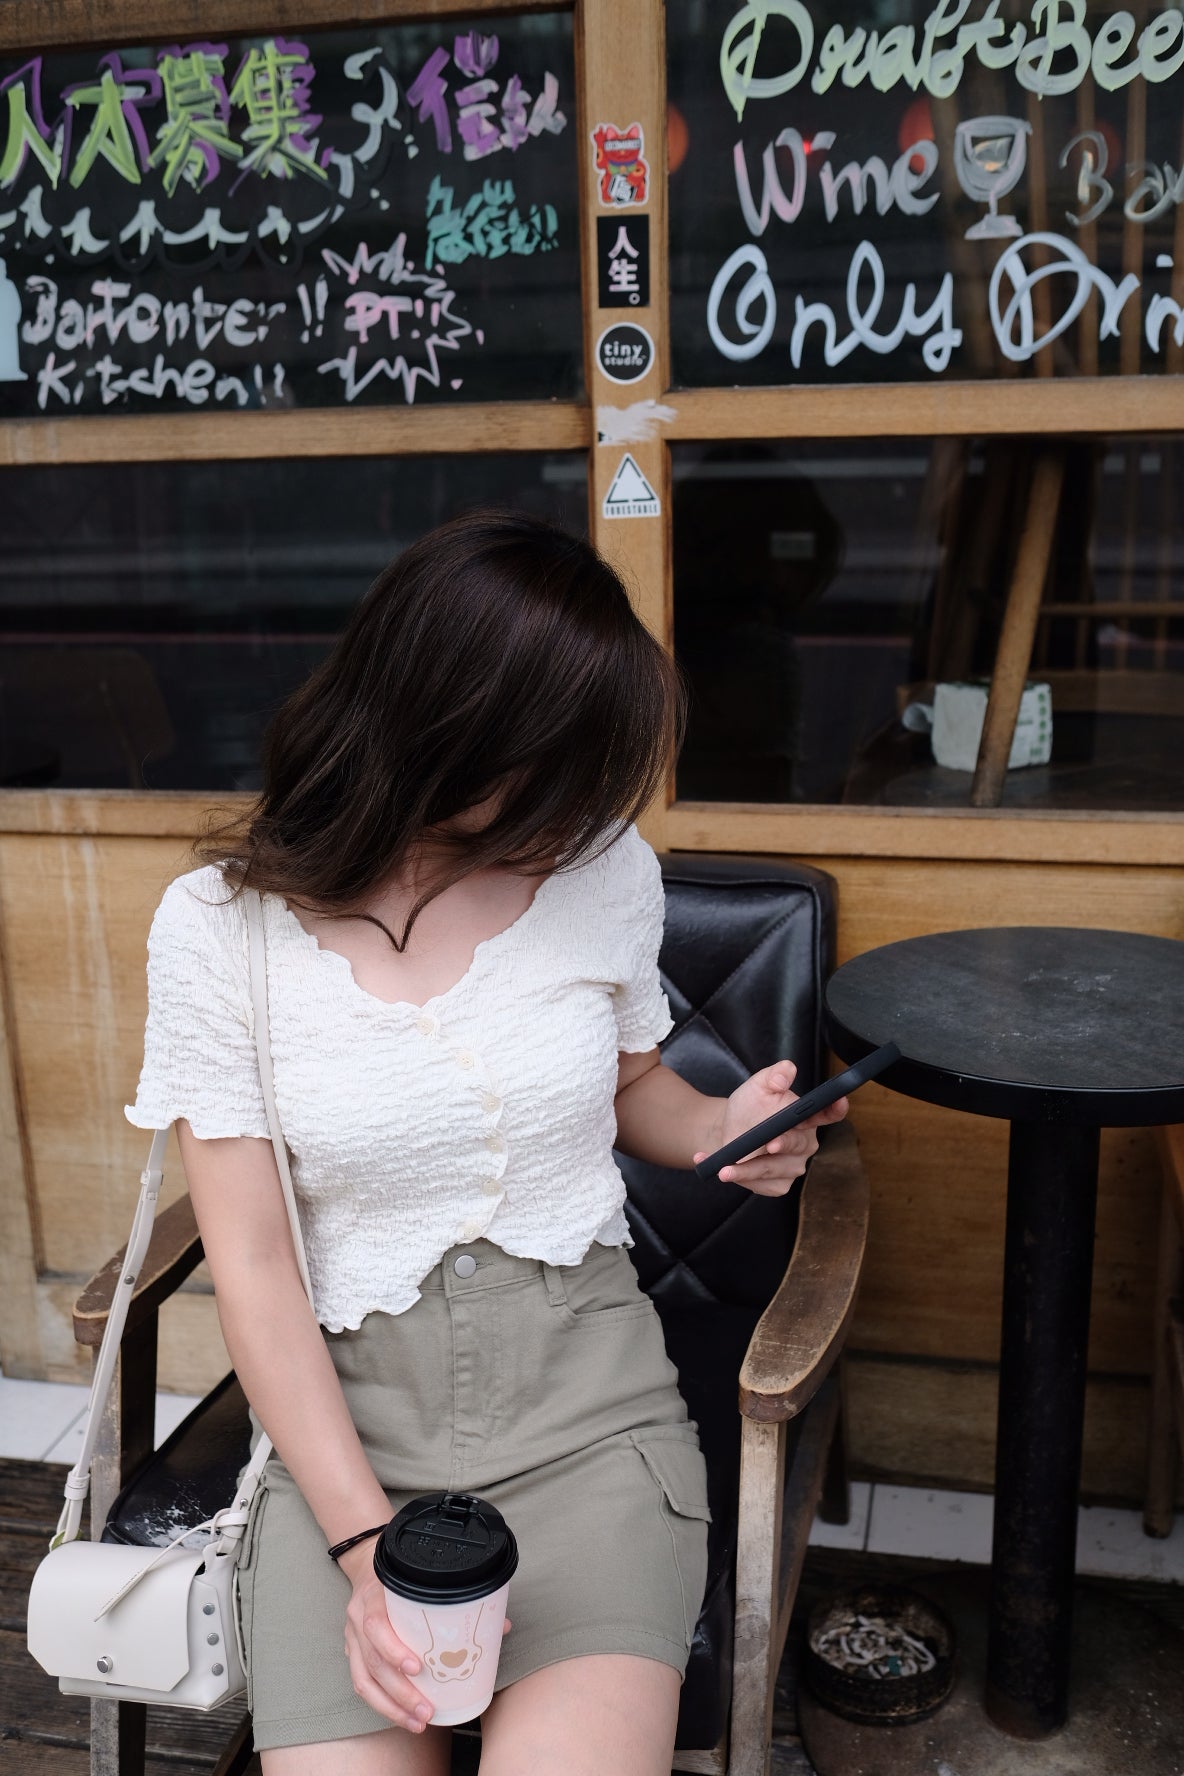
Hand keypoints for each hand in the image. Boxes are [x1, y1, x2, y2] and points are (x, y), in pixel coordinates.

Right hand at [338, 1544, 510, 1733]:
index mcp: (374, 1595)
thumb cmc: (400, 1574)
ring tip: (417, 1721)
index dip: (394, 1649)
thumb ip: (456, 1597)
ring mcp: (352, 1637)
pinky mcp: (351, 1652)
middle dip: (400, 1692)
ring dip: (391, 1706)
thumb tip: (499, 1625)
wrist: (365, 1564)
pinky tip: (401, 1716)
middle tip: (427, 1710)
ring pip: (364, 1679)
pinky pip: (362, 1684)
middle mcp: (358, 1618)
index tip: (418, 1668)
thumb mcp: (420, 1576)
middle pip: (373, 1661)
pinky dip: (381, 1704)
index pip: (376, 1624)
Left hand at [693, 1060, 847, 1196]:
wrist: (727, 1131)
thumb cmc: (749, 1108)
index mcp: (806, 1118)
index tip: (839, 1101)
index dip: (835, 1108)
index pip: (828, 1113)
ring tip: (725, 1167)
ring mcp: (792, 1166)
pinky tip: (723, 1170)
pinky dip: (740, 1178)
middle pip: (797, 1145)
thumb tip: (786, 1070)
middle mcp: (804, 1144)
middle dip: (782, 1144)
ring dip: (748, 1169)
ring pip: (774, 1169)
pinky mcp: (778, 1185)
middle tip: (769, 1144)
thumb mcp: (757, 1087)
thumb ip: (773, 1076)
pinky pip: (762, 1184)